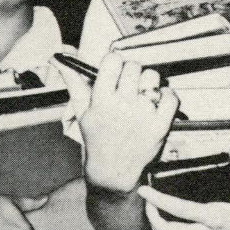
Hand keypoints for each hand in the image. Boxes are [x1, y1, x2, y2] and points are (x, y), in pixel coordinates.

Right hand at [62, 53, 179, 193]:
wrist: (112, 171)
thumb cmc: (96, 139)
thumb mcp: (82, 111)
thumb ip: (73, 82)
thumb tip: (59, 58)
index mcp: (101, 99)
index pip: (113, 60)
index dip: (115, 62)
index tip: (115, 71)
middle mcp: (122, 105)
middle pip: (134, 66)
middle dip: (131, 72)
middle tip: (128, 85)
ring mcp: (143, 115)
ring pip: (152, 78)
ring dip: (148, 83)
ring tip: (142, 94)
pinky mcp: (160, 125)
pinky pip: (170, 96)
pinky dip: (166, 95)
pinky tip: (157, 102)